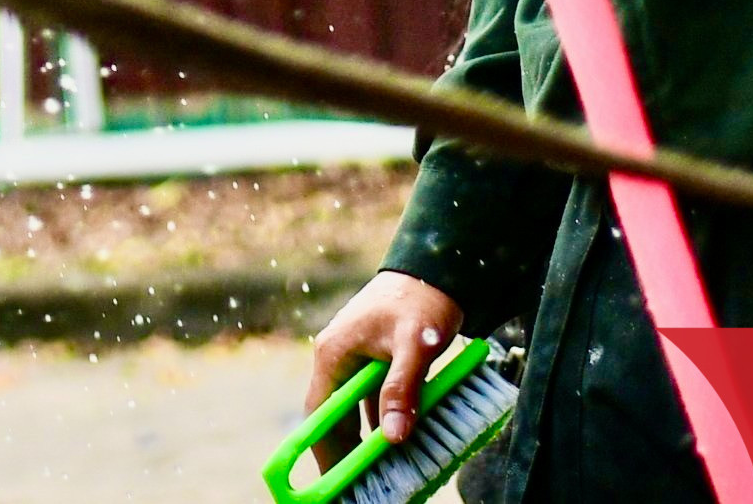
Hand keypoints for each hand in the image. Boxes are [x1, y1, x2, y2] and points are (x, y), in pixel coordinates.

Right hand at [305, 271, 464, 461]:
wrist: (434, 271)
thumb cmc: (420, 301)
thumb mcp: (414, 345)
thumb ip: (402, 389)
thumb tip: (395, 436)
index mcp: (334, 352)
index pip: (319, 411)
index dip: (322, 446)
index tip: (330, 478)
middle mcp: (338, 357)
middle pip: (333, 414)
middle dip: (342, 450)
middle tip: (354, 485)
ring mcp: (355, 359)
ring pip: (352, 409)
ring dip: (361, 439)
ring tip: (373, 471)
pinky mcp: (374, 360)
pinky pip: (370, 399)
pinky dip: (380, 421)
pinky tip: (393, 441)